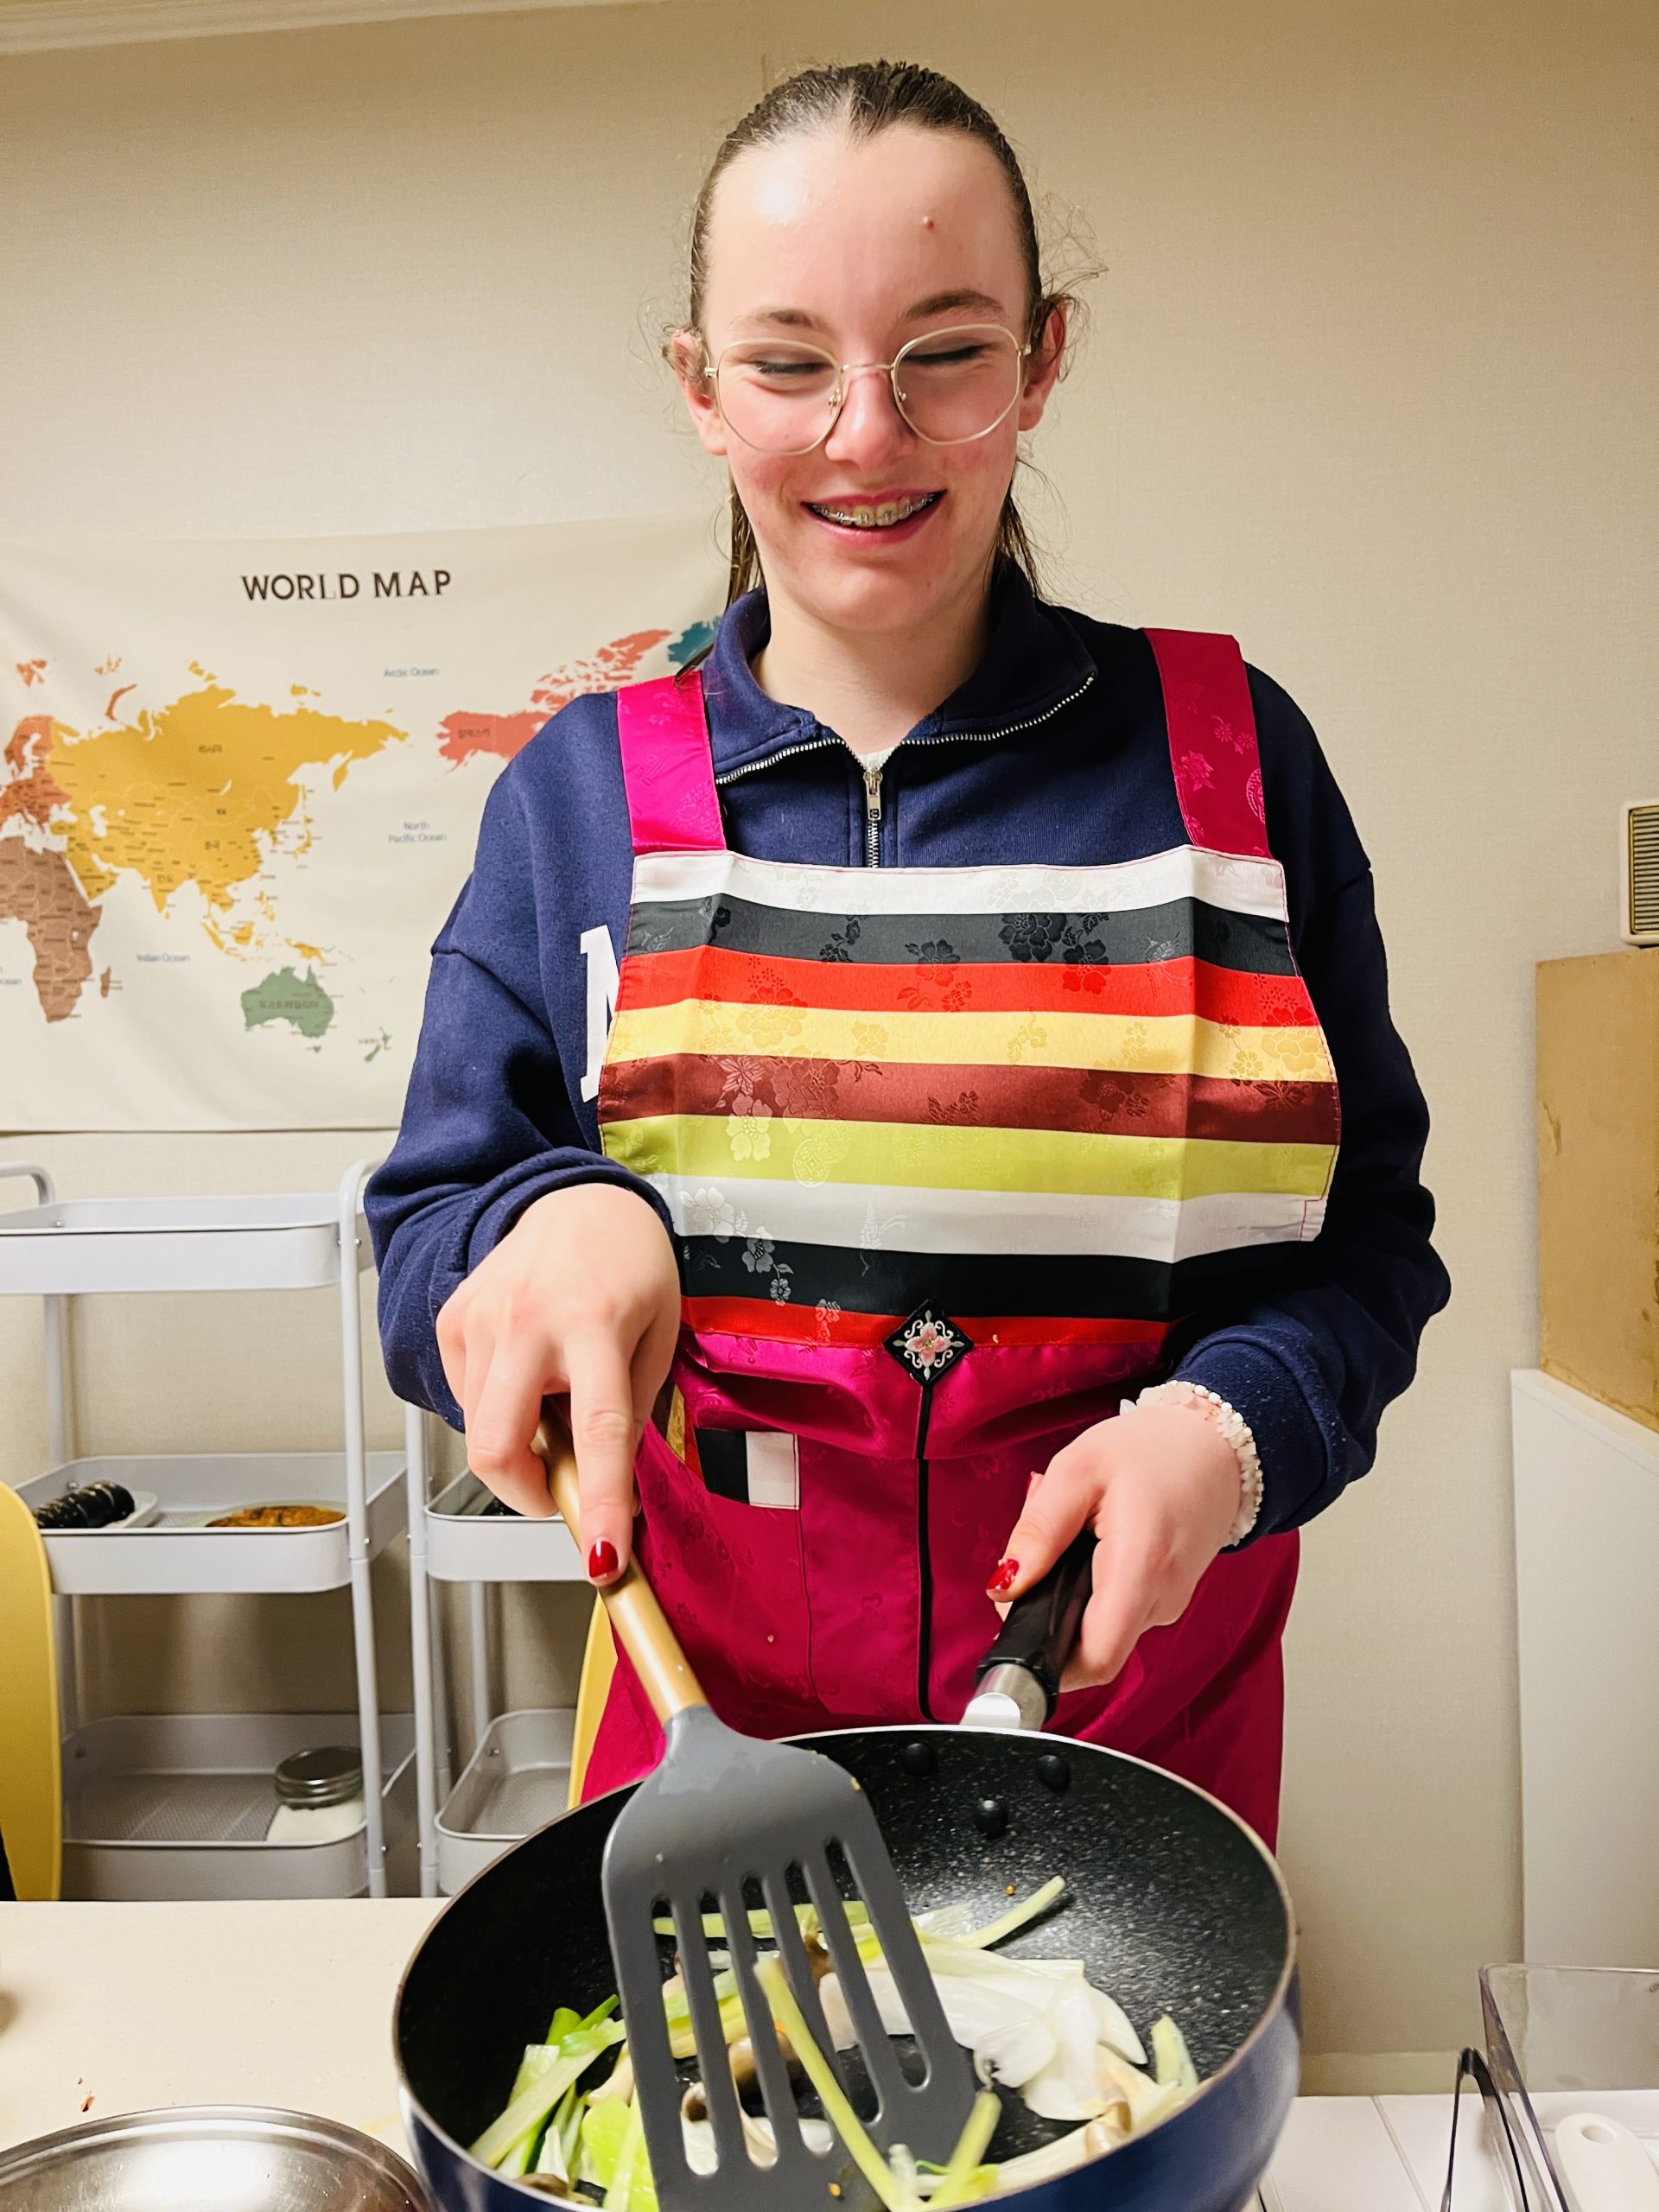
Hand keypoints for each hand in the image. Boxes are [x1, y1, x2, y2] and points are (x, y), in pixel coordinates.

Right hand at [435, 1183, 679, 1580]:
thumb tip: (612, 1490)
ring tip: (555, 1399)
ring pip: (481, 1432)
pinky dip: (497, 1410)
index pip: (598, 1431)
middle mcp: (529, 1321)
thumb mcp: (660, 1333)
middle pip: (499, 1447)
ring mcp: (481, 1320)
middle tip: (563, 1492)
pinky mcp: (452, 1322)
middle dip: (528, 1497)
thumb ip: (633, 1411)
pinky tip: (528, 1373)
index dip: (599, 1503)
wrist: (578, 1200)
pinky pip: (467, 1401)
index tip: (602, 1558)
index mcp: (595, 1323)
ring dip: (520, 1444)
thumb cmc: (629, 1265)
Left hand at [988, 1403, 1243, 1690]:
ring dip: (1071, 1597)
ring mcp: (1170, 1605)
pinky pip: (1118, 1613)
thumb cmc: (1149, 1449)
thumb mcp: (1078, 1469)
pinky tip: (1093, 1546)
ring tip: (1070, 1539)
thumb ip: (1039, 1530)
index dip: (1048, 1660)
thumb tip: (1003, 1588)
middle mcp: (1162, 1599)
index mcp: (1141, 1566)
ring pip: (1101, 1629)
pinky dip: (1094, 1589)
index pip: (1096, 1659)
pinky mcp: (1168, 1601)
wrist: (1216, 1444)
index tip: (1017, 1628)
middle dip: (1049, 1614)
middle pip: (1089, 1645)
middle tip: (1037, 1556)